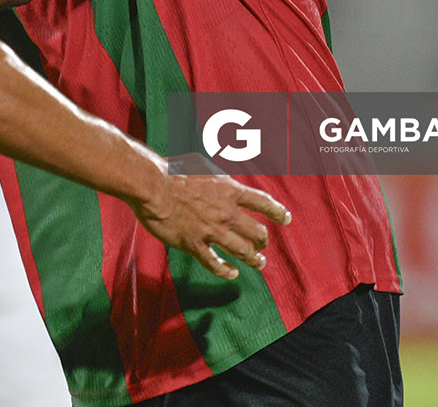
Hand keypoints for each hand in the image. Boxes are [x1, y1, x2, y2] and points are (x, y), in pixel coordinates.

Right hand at [135, 155, 290, 279]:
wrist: (151, 185)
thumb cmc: (172, 170)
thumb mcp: (202, 165)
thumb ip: (216, 177)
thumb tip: (221, 178)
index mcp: (229, 191)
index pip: (263, 203)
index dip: (278, 212)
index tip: (286, 218)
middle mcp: (226, 212)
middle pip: (257, 232)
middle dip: (263, 240)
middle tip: (262, 245)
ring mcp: (211, 230)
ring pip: (242, 251)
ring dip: (253, 259)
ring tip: (258, 263)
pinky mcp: (194, 244)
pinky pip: (215, 263)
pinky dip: (225, 271)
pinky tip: (232, 274)